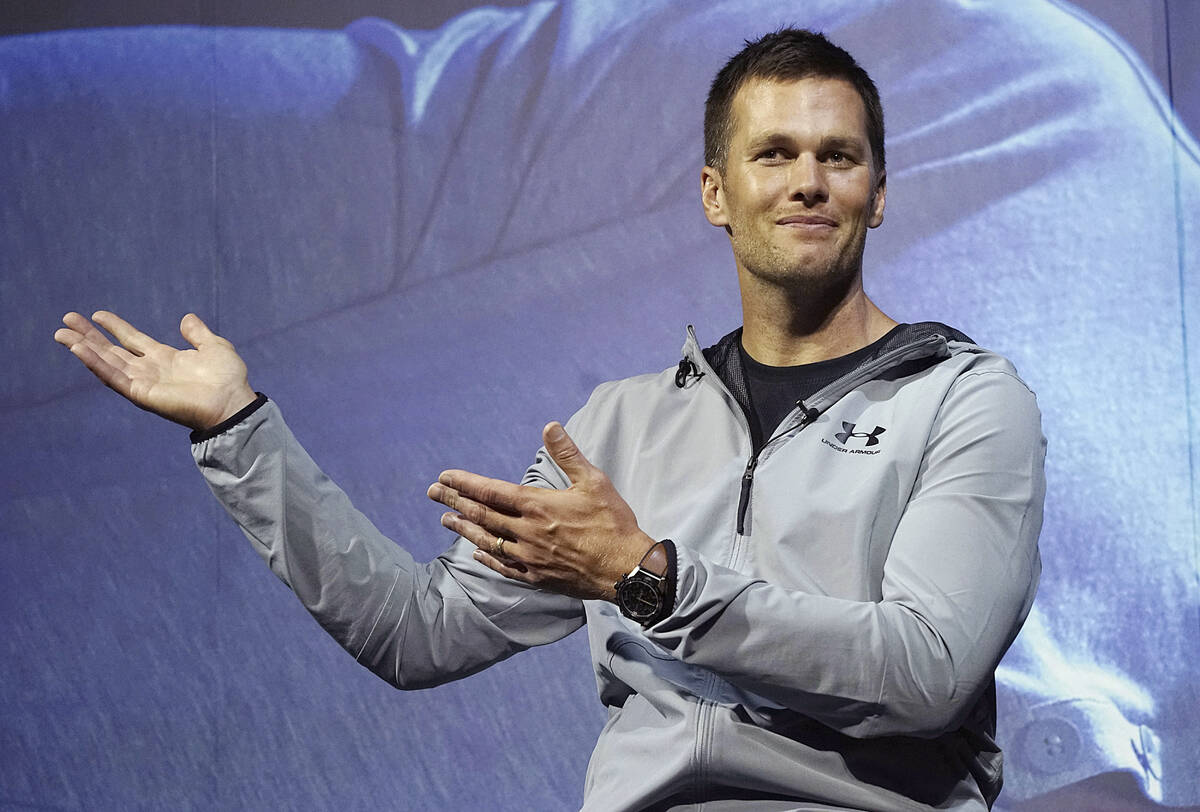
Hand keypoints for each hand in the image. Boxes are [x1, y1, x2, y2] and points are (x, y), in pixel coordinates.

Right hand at [54, 310, 256, 430]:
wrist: (233, 402)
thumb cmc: (228, 379)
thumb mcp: (214, 346)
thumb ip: (198, 333)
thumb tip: (186, 318)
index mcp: (165, 358)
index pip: (133, 340)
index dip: (116, 327)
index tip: (97, 314)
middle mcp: (150, 370)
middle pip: (112, 351)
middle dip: (89, 337)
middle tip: (66, 320)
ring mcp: (144, 382)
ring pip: (107, 363)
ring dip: (84, 349)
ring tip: (62, 334)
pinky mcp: (141, 394)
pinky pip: (114, 378)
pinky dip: (96, 365)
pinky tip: (80, 350)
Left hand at [427, 422, 655, 600]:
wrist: (625, 569)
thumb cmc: (612, 522)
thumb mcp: (593, 481)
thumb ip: (568, 454)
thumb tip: (550, 426)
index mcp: (537, 506)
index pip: (491, 491)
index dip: (464, 483)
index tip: (445, 476)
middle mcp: (527, 532)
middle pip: (482, 515)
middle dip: (454, 502)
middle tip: (432, 493)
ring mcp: (530, 557)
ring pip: (488, 541)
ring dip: (464, 529)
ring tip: (445, 520)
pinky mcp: (537, 576)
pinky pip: (504, 566)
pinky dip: (487, 558)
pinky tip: (476, 553)